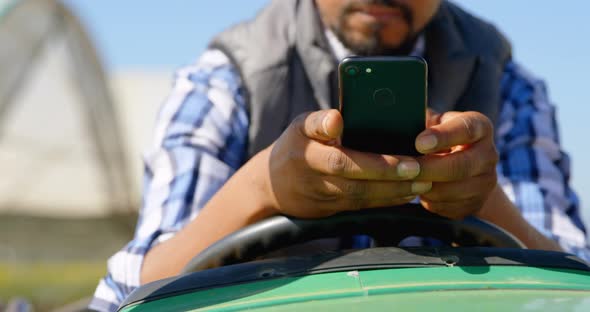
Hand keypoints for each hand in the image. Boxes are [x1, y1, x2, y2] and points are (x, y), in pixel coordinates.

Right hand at [262, 109, 432, 218]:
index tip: (402, 160)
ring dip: (393, 192)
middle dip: (390, 178)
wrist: (272, 187)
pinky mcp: (332, 210)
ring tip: (423, 182)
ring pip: (362, 198)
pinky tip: (408, 193)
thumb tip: (337, 118)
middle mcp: (315, 179)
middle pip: (356, 182)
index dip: (372, 163)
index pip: (341, 160)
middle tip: (420, 169)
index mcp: (306, 154)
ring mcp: (324, 197)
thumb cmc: (294, 147)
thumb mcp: (299, 127)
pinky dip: (386, 201)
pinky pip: (362, 206)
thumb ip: (319, 121)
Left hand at [414, 111, 498, 218]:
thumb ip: (421, 119)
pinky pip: (449, 207)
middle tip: (405, 168)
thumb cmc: (437, 137)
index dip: (443, 136)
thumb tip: (399, 116)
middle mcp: (489, 154)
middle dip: (429, 169)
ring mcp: (486, 181)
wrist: (458, 168)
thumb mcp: (433, 122)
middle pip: (461, 166)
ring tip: (407, 180)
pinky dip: (430, 201)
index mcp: (479, 126)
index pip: (467, 129)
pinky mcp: (476, 203)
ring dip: (426, 187)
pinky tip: (417, 191)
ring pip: (454, 190)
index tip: (419, 142)